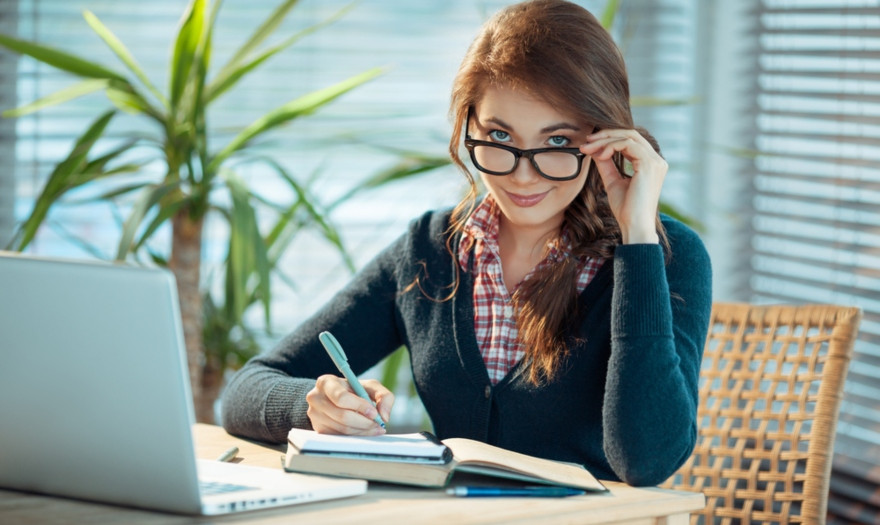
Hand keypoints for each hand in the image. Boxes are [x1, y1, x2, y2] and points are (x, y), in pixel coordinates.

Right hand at [306, 374, 393, 434]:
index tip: (374, 413)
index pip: (341, 397)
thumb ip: (383, 396)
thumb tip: (384, 416)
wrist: (335, 398)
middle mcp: (316, 398)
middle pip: (342, 416)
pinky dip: (355, 436)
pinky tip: (364, 431)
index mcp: (326, 382)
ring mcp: (315, 415)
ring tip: (375, 428)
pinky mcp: (318, 428)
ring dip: (362, 431)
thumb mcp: (370, 386)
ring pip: (342, 429)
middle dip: (364, 422)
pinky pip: (339, 436)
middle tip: (379, 424)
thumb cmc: (354, 391)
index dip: (360, 406)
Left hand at [580, 129, 666, 243]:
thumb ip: (607, 164)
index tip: (589, 144)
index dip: (609, 138)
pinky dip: (611, 146)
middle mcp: (656, 160)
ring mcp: (655, 161)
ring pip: (628, 137)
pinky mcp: (649, 165)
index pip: (631, 140)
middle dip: (606, 135)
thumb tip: (595, 149)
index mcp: (650, 163)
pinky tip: (600, 155)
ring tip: (588, 149)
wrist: (633, 226)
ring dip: (605, 140)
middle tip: (586, 141)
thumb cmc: (626, 209)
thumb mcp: (613, 181)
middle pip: (631, 134)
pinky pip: (628, 144)